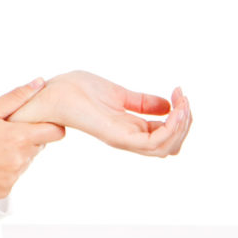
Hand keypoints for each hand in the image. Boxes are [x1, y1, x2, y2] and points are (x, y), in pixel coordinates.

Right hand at [0, 78, 65, 217]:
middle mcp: (20, 161)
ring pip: (24, 161)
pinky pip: (11, 176)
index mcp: (19, 138)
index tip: (34, 119)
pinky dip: (2, 168)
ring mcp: (12, 178)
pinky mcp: (3, 191)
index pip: (56, 132)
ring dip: (13, 152)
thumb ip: (15, 98)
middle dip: (24, 136)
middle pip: (38, 146)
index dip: (49, 123)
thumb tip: (39, 84)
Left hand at [9, 70, 190, 156]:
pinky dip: (169, 127)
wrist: (52, 91)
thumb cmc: (76, 90)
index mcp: (128, 128)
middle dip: (185, 124)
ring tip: (182, 103)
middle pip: (169, 146)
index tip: (181, 94)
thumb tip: (166, 105)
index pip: (164, 136)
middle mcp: (127, 137)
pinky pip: (152, 142)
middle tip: (185, 99)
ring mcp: (122, 138)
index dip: (179, 118)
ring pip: (165, 147)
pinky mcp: (116, 135)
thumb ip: (141, 102)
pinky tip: (174, 109)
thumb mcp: (119, 93)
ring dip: (181, 125)